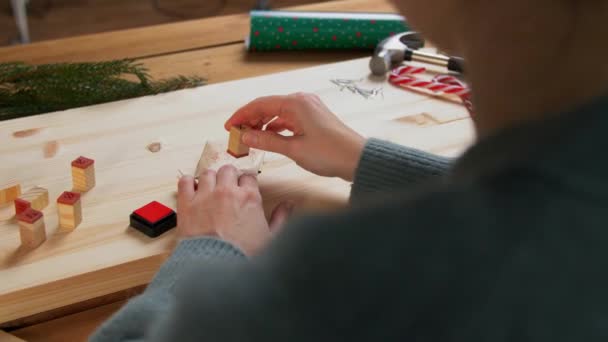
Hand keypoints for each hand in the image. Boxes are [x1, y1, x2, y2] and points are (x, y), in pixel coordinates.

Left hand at [177, 165, 293, 255]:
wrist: (215, 267)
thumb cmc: (242, 256)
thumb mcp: (270, 238)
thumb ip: (281, 218)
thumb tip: (288, 205)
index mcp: (249, 197)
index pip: (249, 176)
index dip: (247, 182)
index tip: (245, 189)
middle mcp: (227, 191)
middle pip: (228, 170)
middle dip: (229, 176)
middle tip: (228, 187)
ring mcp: (205, 196)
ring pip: (207, 173)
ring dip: (210, 179)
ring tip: (210, 189)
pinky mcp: (186, 204)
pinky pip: (184, 182)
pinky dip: (187, 183)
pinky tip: (191, 189)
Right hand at [225, 93, 365, 181]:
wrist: (357, 159)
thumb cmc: (329, 153)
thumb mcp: (293, 148)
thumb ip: (267, 140)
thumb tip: (245, 136)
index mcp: (296, 103)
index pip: (260, 104)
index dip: (241, 115)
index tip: (229, 127)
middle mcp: (302, 101)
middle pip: (268, 106)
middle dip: (250, 120)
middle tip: (237, 135)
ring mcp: (309, 108)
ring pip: (278, 112)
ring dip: (262, 124)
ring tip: (250, 138)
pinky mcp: (314, 118)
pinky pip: (288, 118)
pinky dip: (276, 127)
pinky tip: (268, 137)